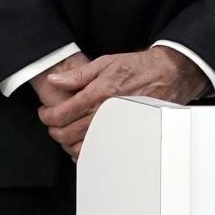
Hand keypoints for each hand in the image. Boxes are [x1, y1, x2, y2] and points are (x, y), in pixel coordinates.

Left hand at [36, 46, 208, 158]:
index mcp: (99, 93)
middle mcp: (107, 113)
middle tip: (52, 123)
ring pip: (82, 147)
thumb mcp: (105, 62)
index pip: (62, 113)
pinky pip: (101, 152)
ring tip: (65, 132)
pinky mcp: (126, 135)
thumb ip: (77, 75)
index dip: (47, 116)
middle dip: (54, 130)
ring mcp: (117, 127)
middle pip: (68, 133)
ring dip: (67, 143)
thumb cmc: (138, 68)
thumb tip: (55, 80)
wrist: (168, 75)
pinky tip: (82, 144)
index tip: (45, 113)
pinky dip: (86, 152)